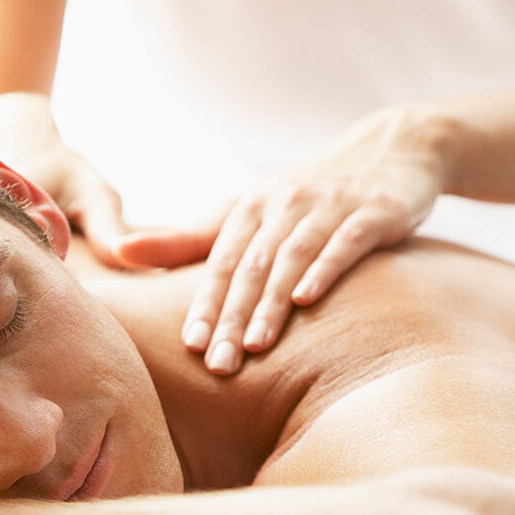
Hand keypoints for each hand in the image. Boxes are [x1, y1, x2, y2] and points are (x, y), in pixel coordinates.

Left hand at [145, 104, 447, 373]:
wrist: (392, 150)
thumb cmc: (305, 198)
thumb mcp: (246, 213)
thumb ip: (189, 239)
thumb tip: (122, 251)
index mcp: (249, 210)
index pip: (219, 264)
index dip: (204, 304)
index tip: (189, 346)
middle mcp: (282, 206)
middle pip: (250, 268)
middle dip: (232, 318)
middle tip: (218, 364)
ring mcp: (327, 208)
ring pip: (290, 259)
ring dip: (271, 303)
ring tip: (255, 346)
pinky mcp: (372, 212)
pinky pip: (345, 243)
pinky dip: (324, 269)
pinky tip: (307, 299)